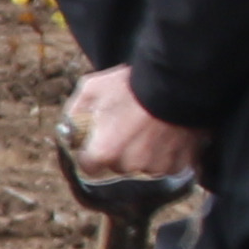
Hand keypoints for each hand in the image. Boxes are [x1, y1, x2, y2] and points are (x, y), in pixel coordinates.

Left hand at [65, 64, 202, 182]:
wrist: (176, 81)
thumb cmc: (131, 84)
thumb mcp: (91, 89)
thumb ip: (75, 114)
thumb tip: (69, 132)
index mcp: (105, 152)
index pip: (89, 166)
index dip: (91, 153)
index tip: (98, 141)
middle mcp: (130, 165)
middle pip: (117, 166)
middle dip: (119, 152)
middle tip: (128, 127)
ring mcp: (156, 167)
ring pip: (143, 167)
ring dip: (144, 154)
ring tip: (150, 129)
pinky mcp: (179, 164)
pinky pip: (168, 166)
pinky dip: (167, 154)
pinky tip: (166, 135)